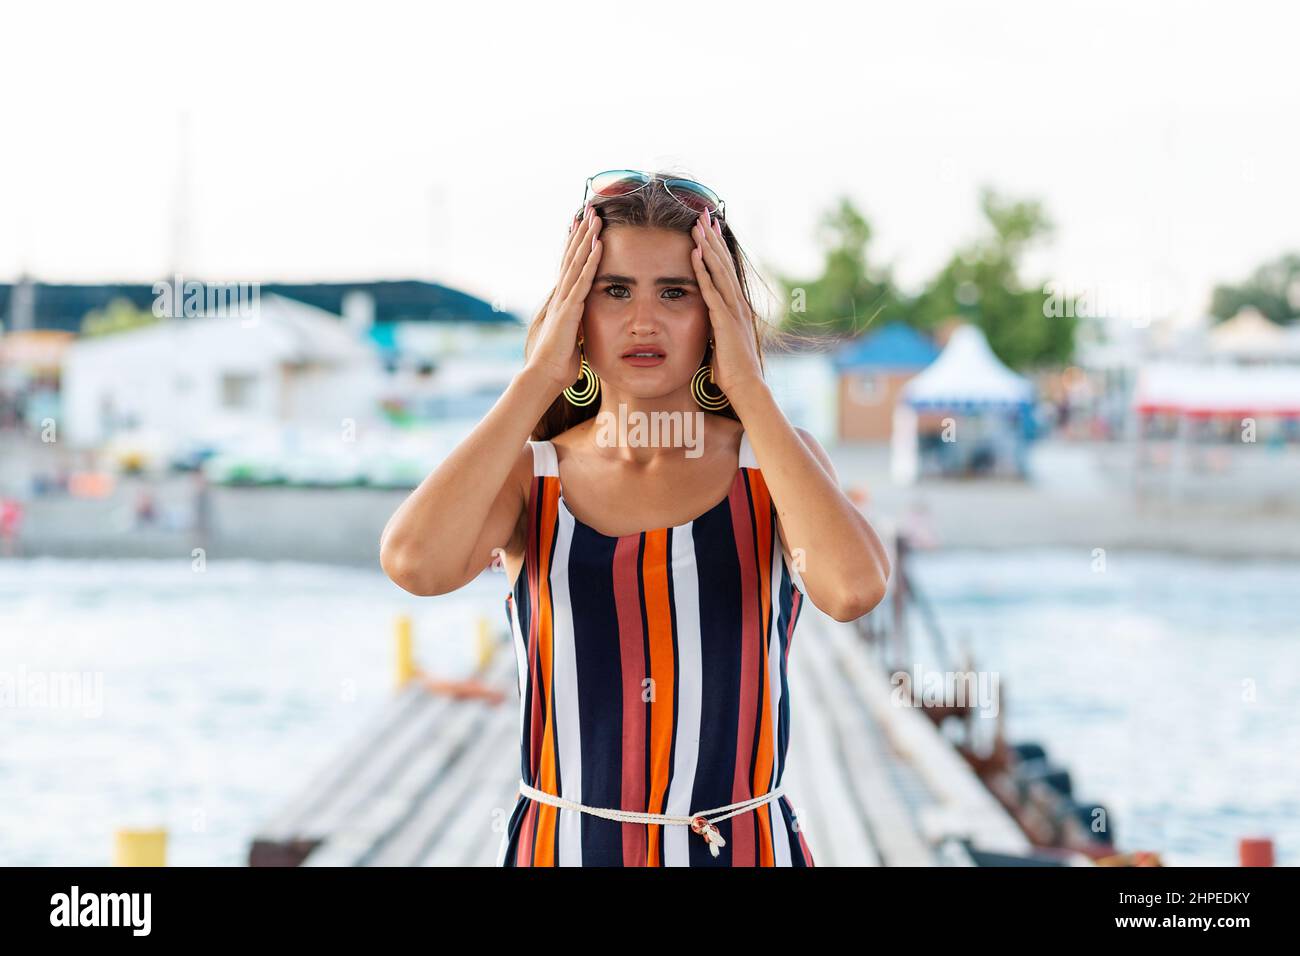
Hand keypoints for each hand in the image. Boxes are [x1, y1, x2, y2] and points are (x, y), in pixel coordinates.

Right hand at [525, 204, 603, 395]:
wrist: (544, 375)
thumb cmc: (557, 361)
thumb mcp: (569, 334)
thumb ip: (573, 319)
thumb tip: (579, 313)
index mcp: (562, 299)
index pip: (569, 265)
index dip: (575, 244)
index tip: (581, 223)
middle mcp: (560, 294)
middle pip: (571, 256)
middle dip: (581, 232)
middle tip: (589, 208)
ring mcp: (563, 300)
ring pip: (576, 262)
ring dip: (586, 238)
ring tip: (596, 216)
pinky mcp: (569, 310)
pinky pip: (583, 281)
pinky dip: (590, 262)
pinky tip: (598, 245)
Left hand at [689, 210, 763, 399]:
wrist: (747, 387)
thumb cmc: (733, 370)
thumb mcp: (722, 341)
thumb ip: (717, 326)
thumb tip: (708, 319)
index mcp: (737, 307)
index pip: (725, 270)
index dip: (716, 248)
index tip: (707, 227)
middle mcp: (737, 304)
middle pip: (723, 263)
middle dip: (712, 238)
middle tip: (702, 214)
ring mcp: (733, 311)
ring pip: (719, 271)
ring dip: (707, 247)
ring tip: (697, 225)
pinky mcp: (725, 322)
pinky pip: (712, 291)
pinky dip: (704, 271)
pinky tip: (695, 254)